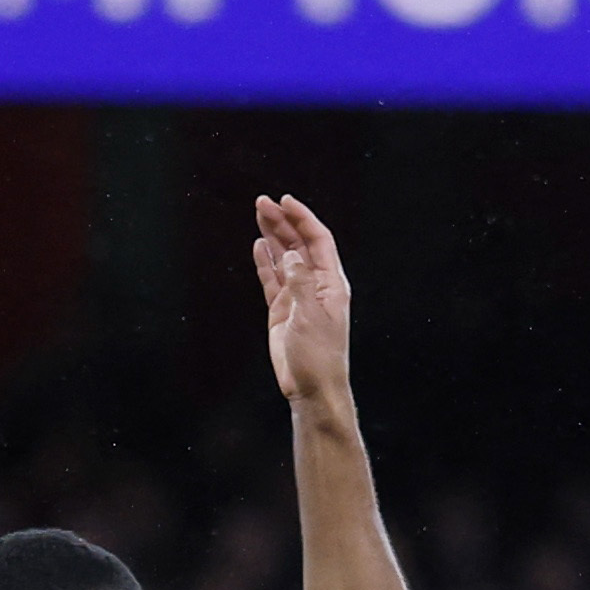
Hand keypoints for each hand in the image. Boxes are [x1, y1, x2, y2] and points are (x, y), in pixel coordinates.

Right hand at [255, 192, 353, 407]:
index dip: (302, 218)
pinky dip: (265, 262)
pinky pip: (272, 279)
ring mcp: (298, 296)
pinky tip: (259, 245)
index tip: (285, 201)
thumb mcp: (310, 315)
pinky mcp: (282, 310)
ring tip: (259, 214)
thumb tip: (289, 254)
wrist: (312, 388)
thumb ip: (300, 281)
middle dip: (282, 221)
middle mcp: (315, 284)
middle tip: (262, 202)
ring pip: (283, 258)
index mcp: (330, 283)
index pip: (317, 240)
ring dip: (272, 236)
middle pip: (298, 244)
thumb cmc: (319, 356)